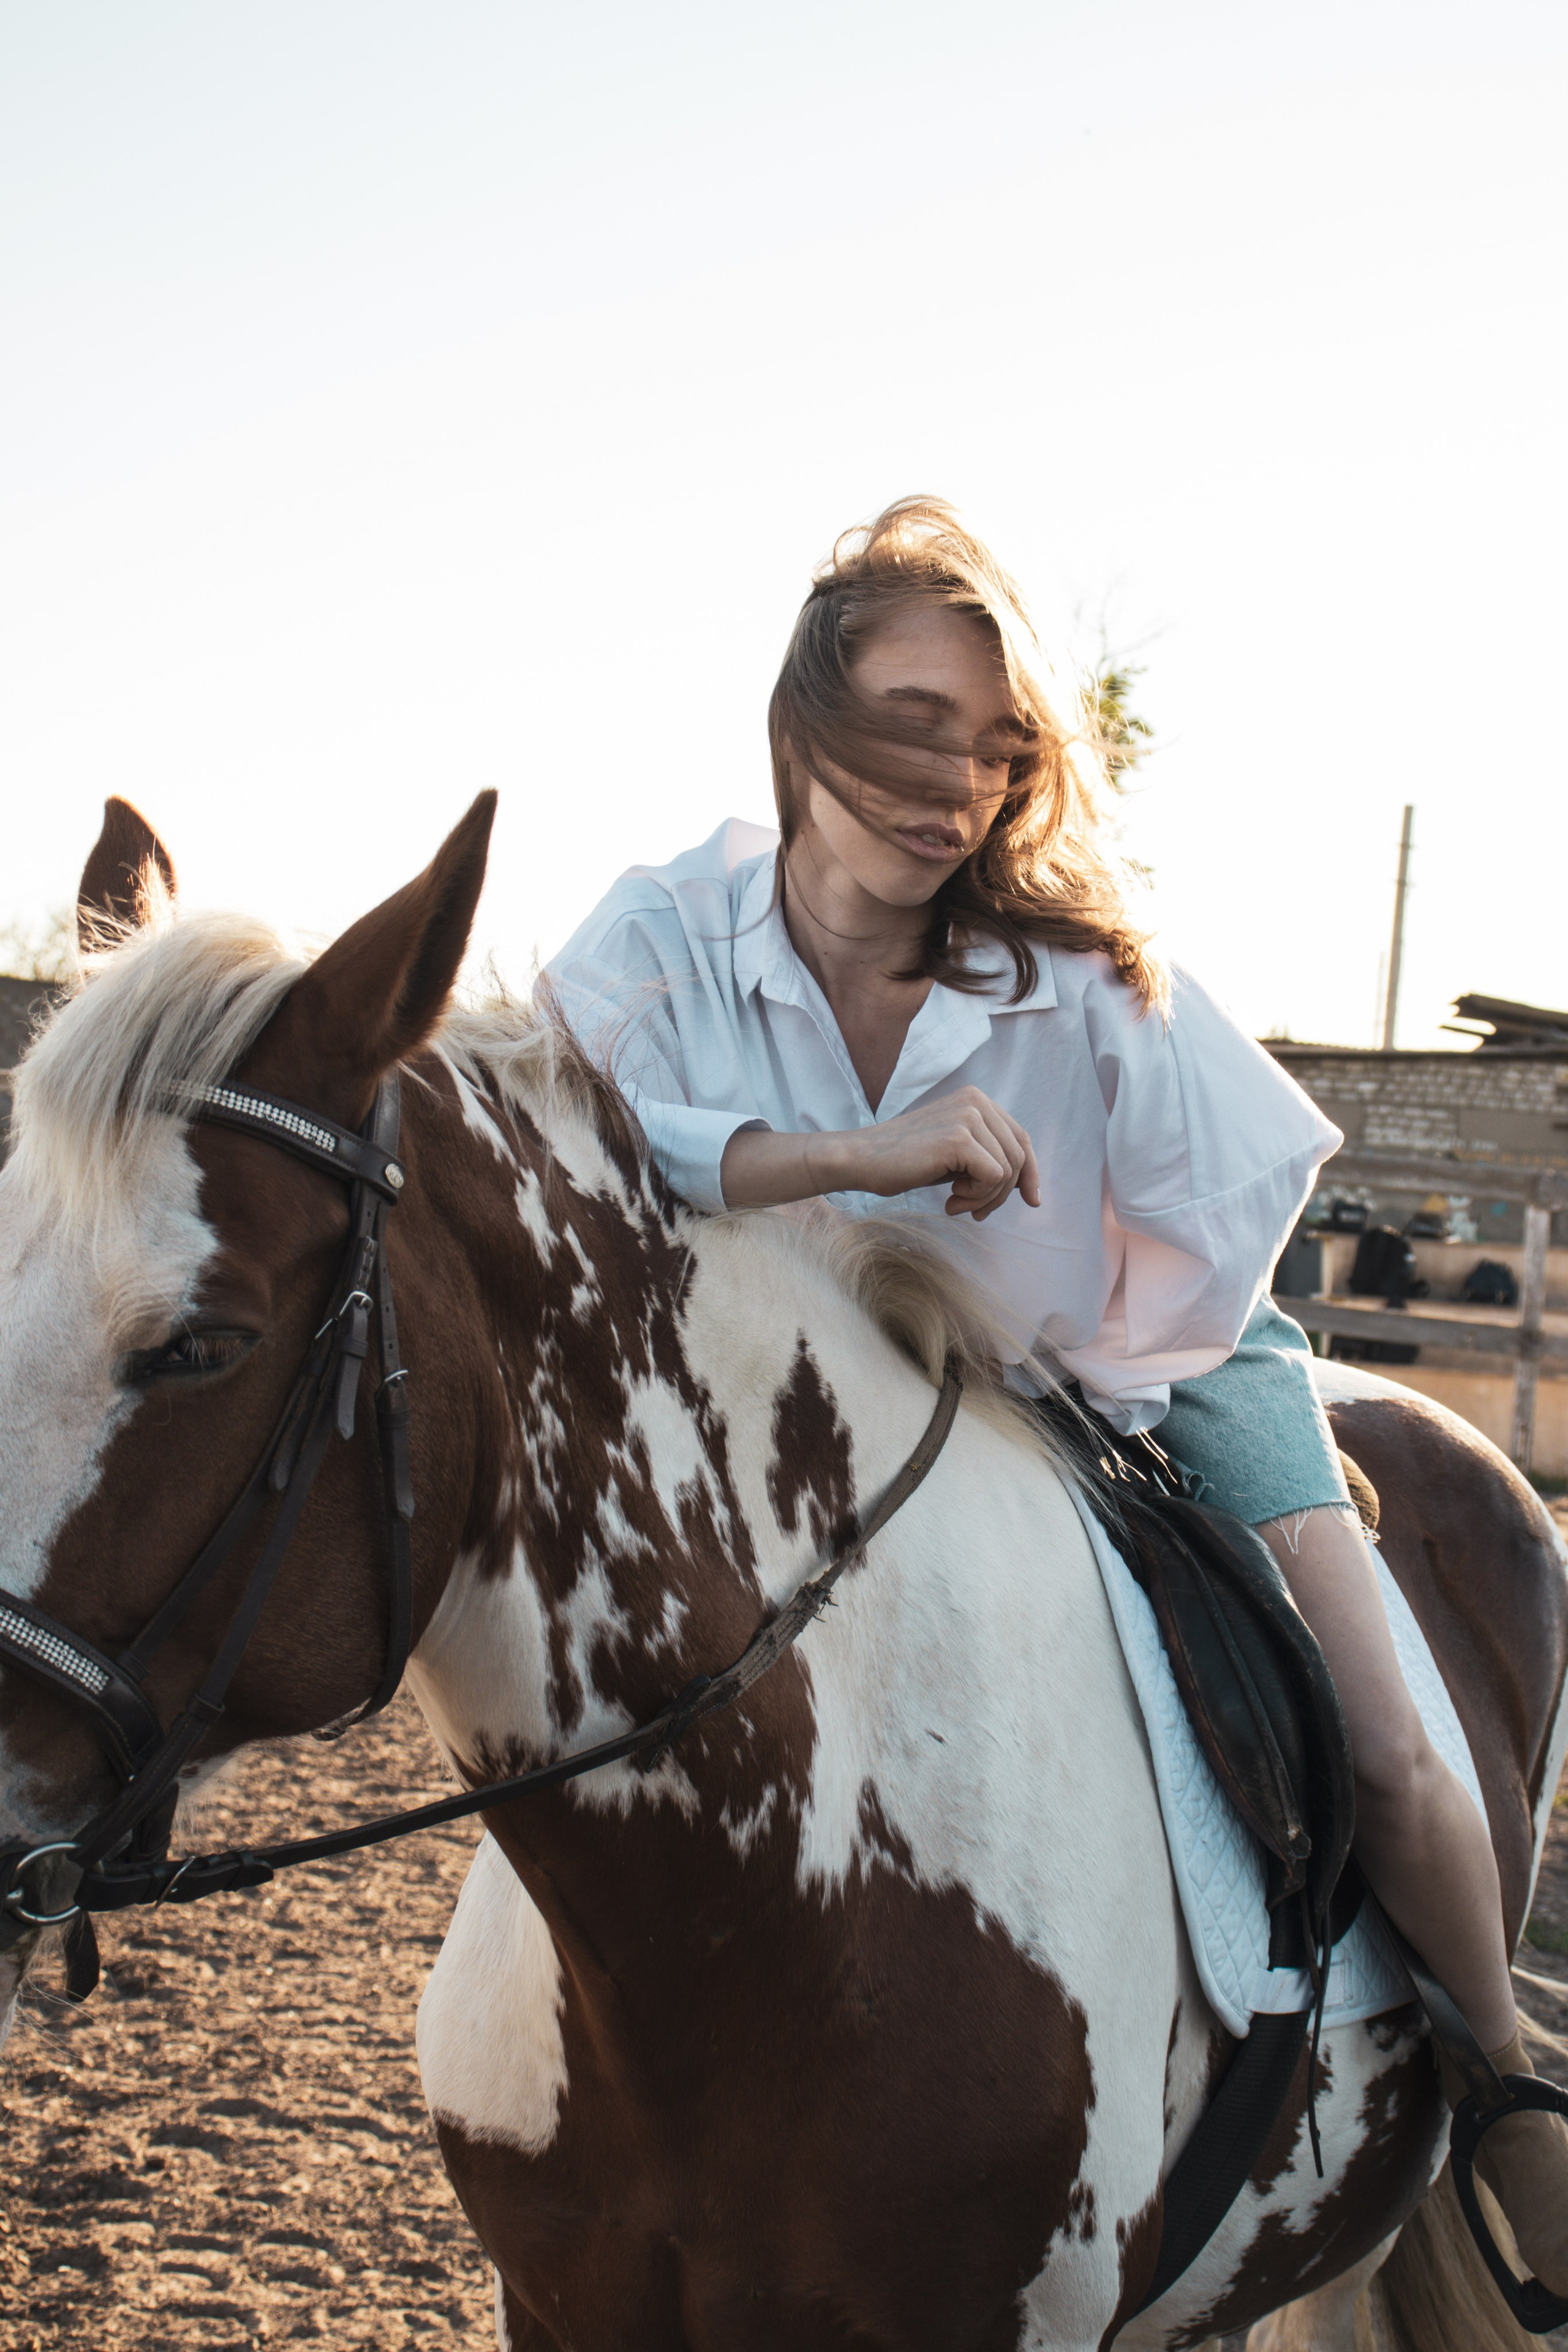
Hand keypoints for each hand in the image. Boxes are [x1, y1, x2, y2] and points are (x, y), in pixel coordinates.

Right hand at [722, 1088, 1039, 1219]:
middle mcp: (976, 1101)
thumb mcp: (955, 1154)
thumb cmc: (906, 1161)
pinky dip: (977, 1197)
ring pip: (1008, 1171)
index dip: (1030, 1172)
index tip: (1031, 1200)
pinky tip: (951, 1200)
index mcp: (977, 1099)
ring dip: (985, 1198)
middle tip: (974, 1212)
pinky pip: (993, 1177)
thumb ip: (987, 1156)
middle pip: (1019, 1156)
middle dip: (1001, 1194)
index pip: (1021, 1138)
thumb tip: (1026, 1187)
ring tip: (956, 1204)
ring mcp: (969, 1116)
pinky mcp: (960, 1138)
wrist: (863, 1159)